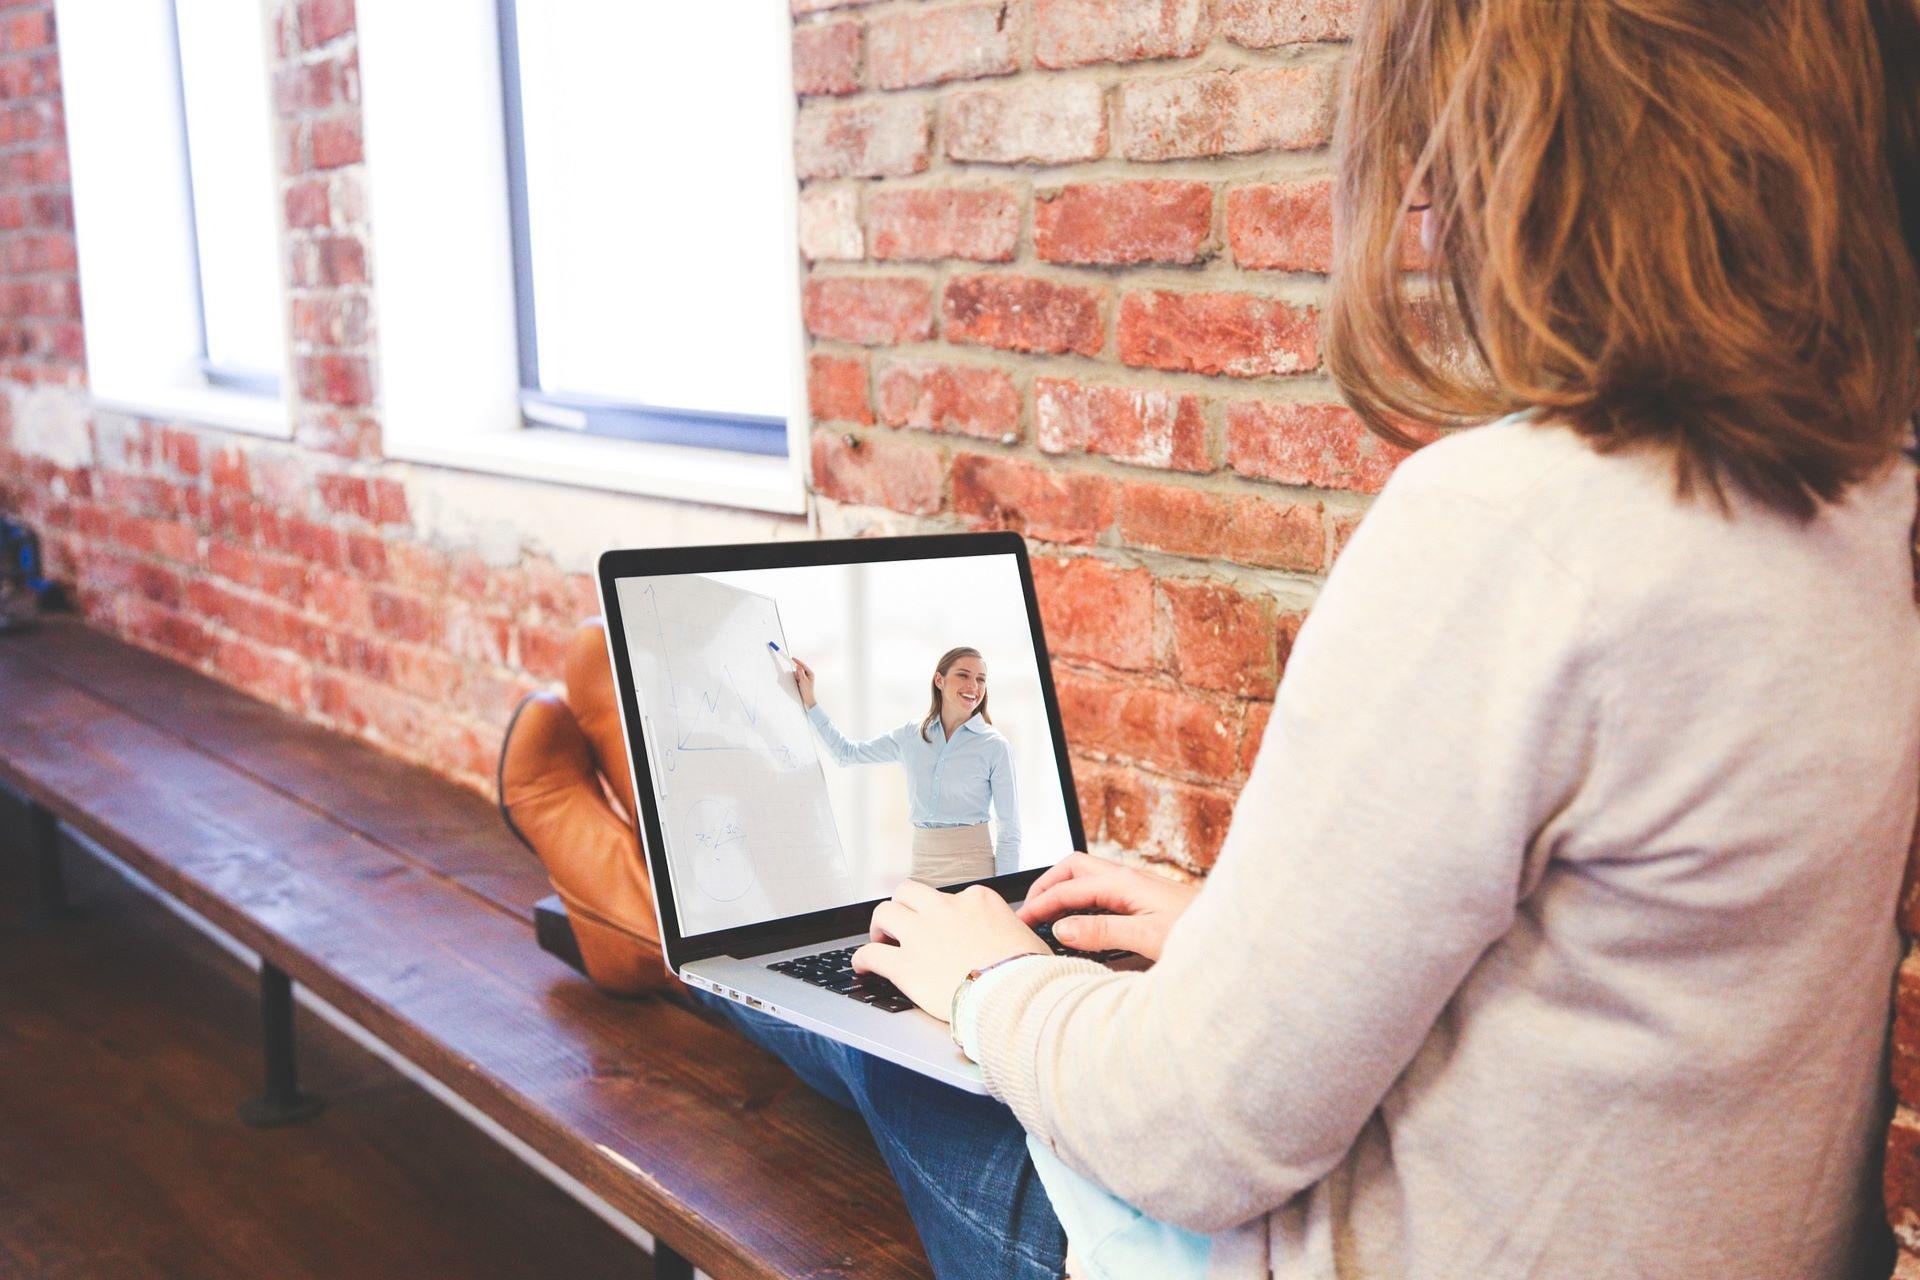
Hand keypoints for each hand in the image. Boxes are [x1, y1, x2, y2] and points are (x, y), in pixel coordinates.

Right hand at [791, 656, 815, 708]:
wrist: (807, 698)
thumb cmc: (807, 691)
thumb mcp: (803, 681)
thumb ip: (800, 673)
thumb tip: (798, 666)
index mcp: (810, 673)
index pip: (803, 665)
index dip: (797, 661)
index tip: (792, 658)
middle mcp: (808, 674)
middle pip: (799, 669)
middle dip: (797, 673)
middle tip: (798, 679)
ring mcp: (805, 677)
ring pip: (797, 673)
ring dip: (796, 677)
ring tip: (799, 683)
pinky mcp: (802, 680)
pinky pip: (797, 677)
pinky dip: (796, 679)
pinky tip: (798, 683)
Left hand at [853, 880, 1049, 1020]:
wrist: (1015, 998)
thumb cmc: (1028, 974)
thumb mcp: (1027, 939)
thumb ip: (1010, 931)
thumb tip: (1013, 939)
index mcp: (977, 900)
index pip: (953, 897)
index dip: (945, 914)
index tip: (944, 928)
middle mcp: (945, 909)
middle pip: (910, 892)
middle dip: (903, 906)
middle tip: (902, 923)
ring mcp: (922, 934)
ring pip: (884, 912)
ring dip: (879, 925)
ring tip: (879, 939)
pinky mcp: (904, 965)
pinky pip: (871, 953)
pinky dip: (862, 958)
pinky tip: (862, 966)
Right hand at [1016, 851, 1198, 961]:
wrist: (1233, 933)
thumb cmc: (1198, 932)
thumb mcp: (1146, 936)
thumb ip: (1102, 931)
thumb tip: (1061, 928)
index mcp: (1123, 882)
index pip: (1068, 888)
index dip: (1041, 904)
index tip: (1023, 922)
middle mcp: (1128, 879)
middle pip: (1074, 869)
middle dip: (1048, 885)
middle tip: (1030, 910)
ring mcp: (1137, 888)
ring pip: (1089, 878)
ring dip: (1065, 892)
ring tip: (1049, 916)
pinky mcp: (1145, 900)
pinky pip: (1103, 892)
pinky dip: (1082, 902)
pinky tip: (1082, 922)